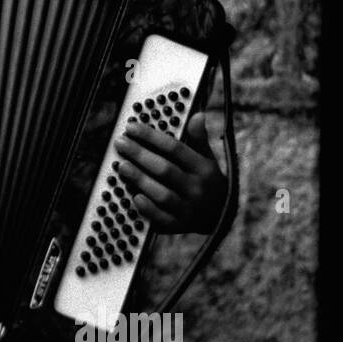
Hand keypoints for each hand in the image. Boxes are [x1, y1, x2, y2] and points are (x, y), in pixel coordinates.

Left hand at [112, 112, 226, 235]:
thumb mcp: (208, 159)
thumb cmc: (208, 181)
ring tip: (122, 166)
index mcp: (204, 168)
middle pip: (165, 169)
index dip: (151, 136)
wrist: (221, 216)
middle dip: (139, 155)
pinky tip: (134, 197)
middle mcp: (197, 188)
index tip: (131, 127)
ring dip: (140, 179)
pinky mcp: (180, 226)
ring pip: (162, 194)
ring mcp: (188, 209)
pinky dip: (147, 209)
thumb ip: (199, 139)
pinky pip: (162, 219)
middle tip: (121, 143)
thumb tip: (197, 115)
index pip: (175, 148)